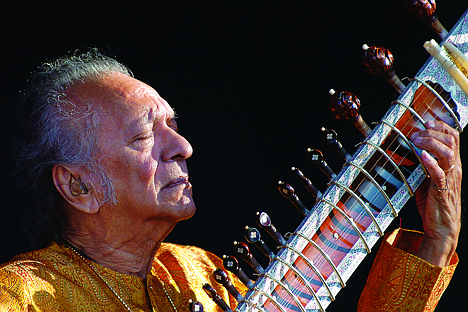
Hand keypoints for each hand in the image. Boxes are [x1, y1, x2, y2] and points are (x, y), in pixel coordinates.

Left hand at [410, 120, 461, 266]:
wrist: (442, 227)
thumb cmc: (434, 203)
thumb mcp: (428, 179)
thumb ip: (424, 165)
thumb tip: (410, 150)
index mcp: (451, 164)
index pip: (453, 137)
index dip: (441, 127)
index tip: (426, 122)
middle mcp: (453, 169)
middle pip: (451, 141)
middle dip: (432, 133)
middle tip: (415, 133)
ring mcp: (449, 179)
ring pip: (448, 153)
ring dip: (430, 143)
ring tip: (416, 141)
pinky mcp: (442, 190)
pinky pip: (440, 173)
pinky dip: (431, 163)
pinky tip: (422, 156)